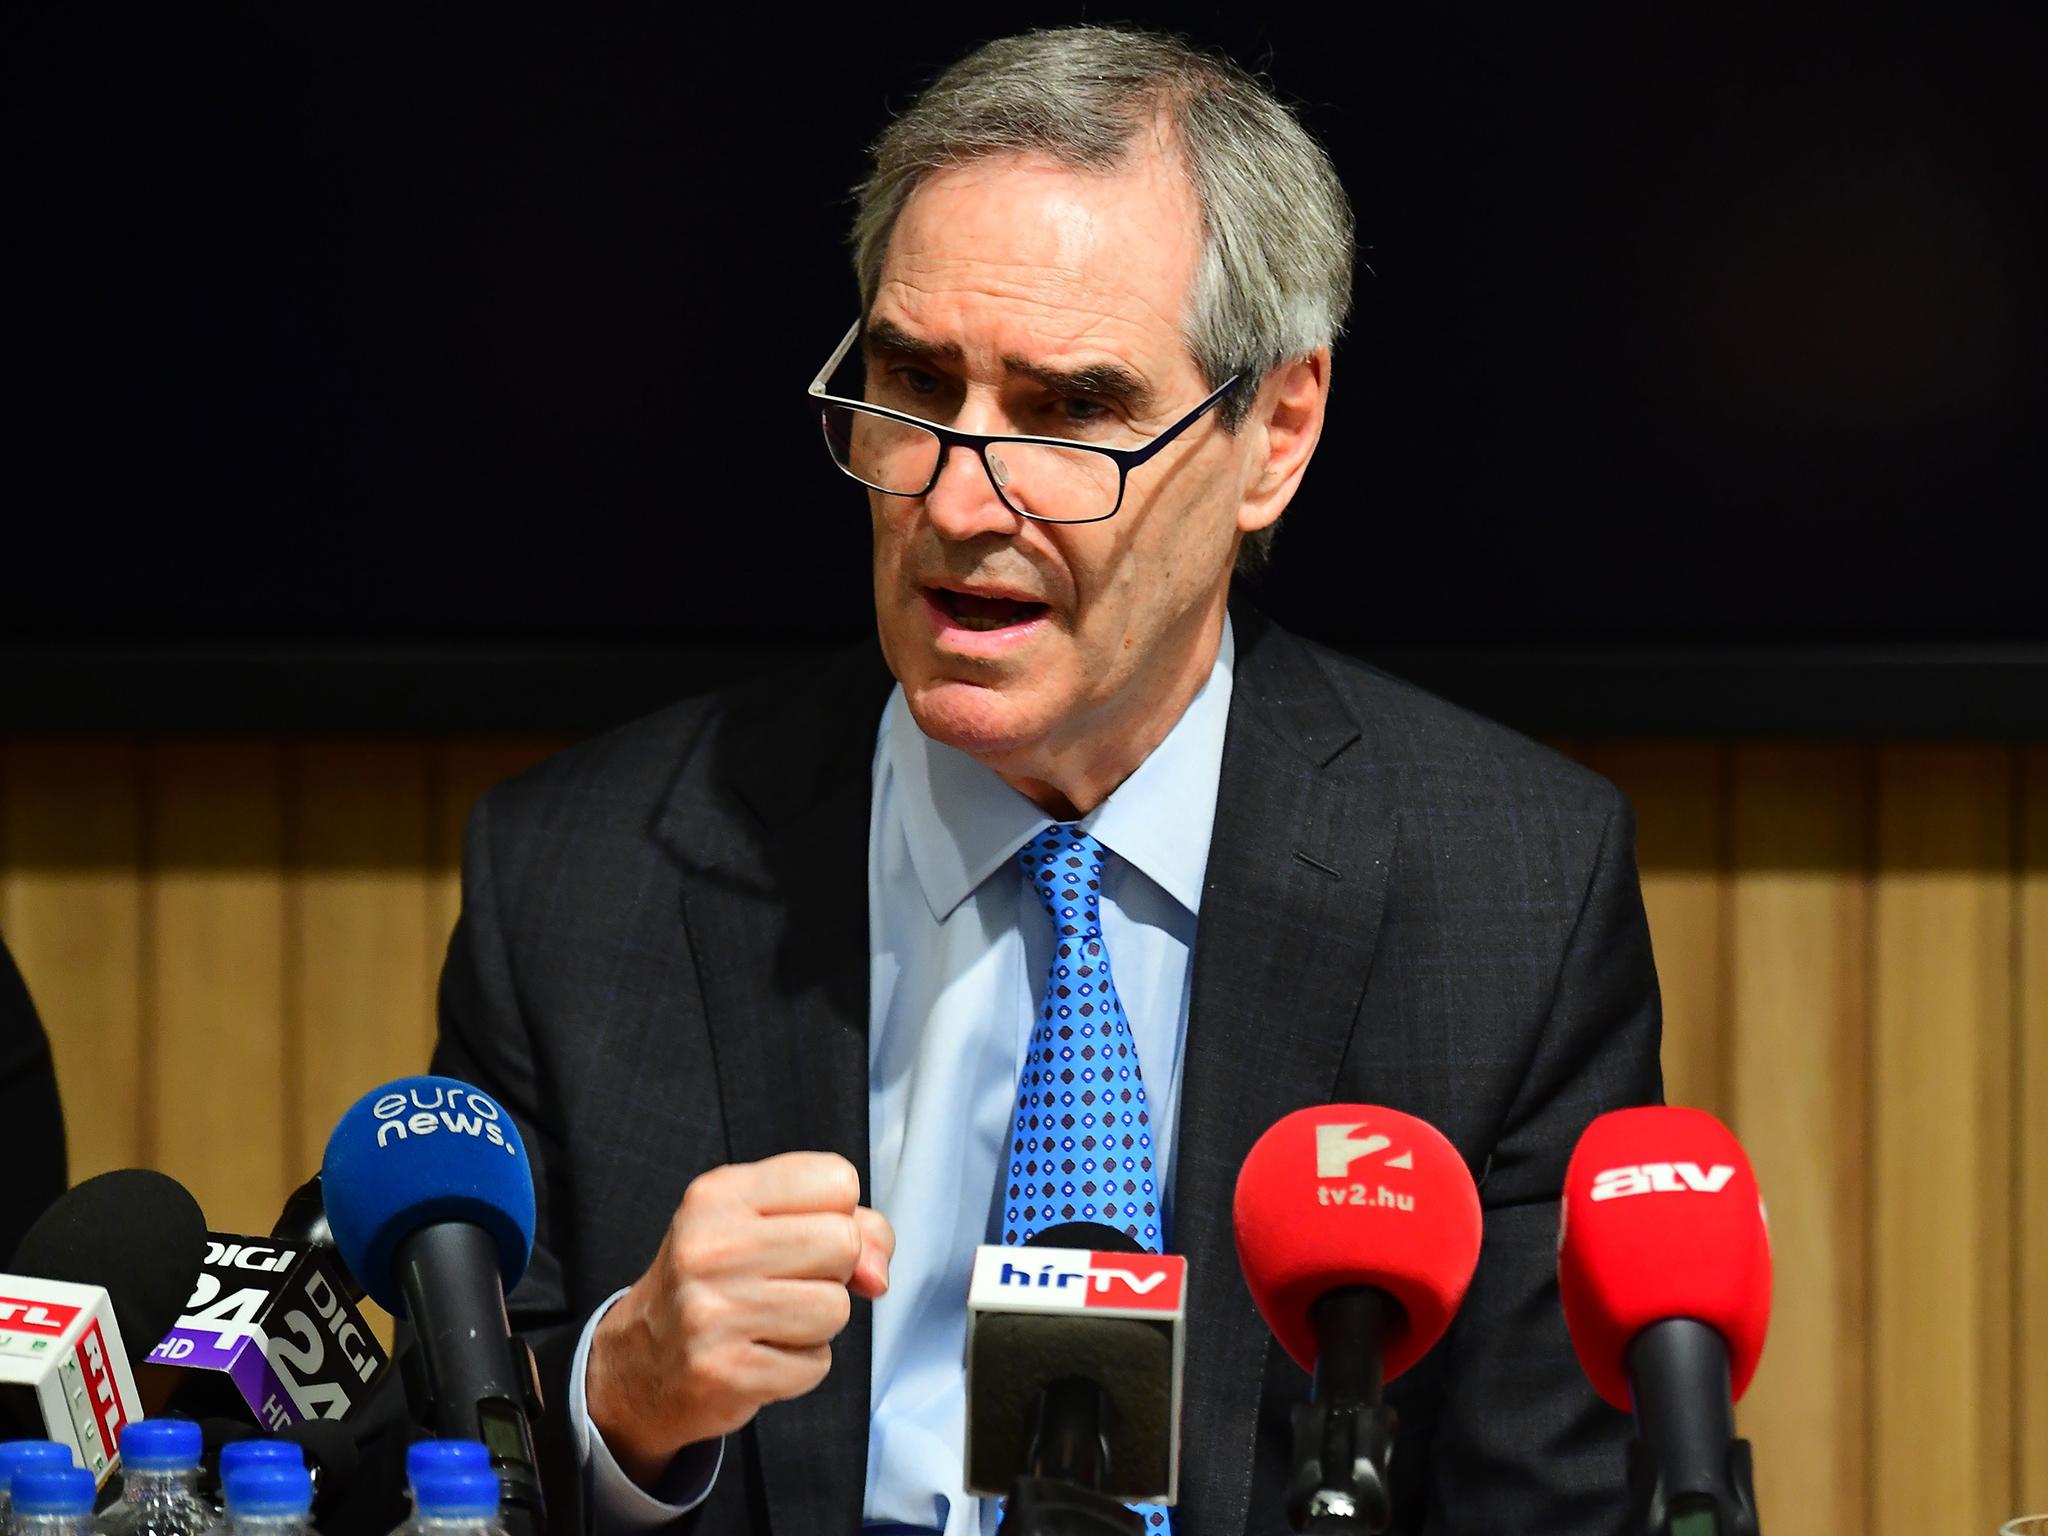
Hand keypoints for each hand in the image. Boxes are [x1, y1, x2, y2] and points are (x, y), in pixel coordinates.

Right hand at [586, 1151, 893, 1487]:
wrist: (642, 1360)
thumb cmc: (717, 1281)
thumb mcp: (766, 1225)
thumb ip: (847, 1226)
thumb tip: (877, 1274)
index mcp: (721, 1193)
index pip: (838, 1179)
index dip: (839, 1213)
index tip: (802, 1233)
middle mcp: (711, 1246)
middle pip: (844, 1243)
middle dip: (833, 1270)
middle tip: (785, 1282)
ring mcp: (712, 1311)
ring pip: (836, 1309)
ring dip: (817, 1323)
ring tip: (771, 1319)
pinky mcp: (724, 1371)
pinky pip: (815, 1365)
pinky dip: (799, 1366)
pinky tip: (758, 1353)